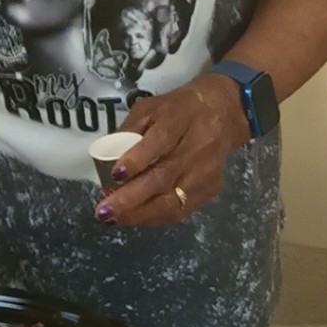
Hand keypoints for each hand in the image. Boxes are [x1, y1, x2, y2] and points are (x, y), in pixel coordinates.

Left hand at [98, 76, 248, 227]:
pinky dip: (156, 217)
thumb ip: (130, 130)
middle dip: (130, 199)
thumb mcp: (151, 107)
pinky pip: (181, 210)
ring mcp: (206, 171)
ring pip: (173, 202)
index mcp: (179, 119)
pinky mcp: (211, 188)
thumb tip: (106, 159)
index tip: (116, 174)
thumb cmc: (178, 109)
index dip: (137, 159)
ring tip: (114, 219)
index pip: (159, 141)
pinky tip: (136, 217)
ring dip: (140, 215)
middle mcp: (196, 147)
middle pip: (163, 177)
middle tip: (103, 211)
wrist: (223, 112)